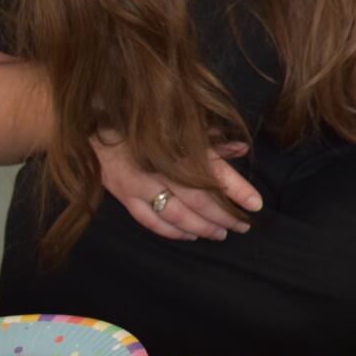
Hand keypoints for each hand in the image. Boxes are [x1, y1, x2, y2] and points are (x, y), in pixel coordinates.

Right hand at [91, 131, 262, 241]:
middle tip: (243, 226)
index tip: (256, 204)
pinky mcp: (123, 194)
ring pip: (176, 215)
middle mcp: (161, 168)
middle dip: (224, 215)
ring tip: (221, 234)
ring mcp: (140, 184)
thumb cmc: (149, 120)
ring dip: (201, 228)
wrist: (99, 119)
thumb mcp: (184, 124)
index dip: (238, 190)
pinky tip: (188, 236)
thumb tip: (242, 148)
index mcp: (181, 146)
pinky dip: (171, 232)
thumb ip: (214, 141)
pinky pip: (149, 220)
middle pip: (199, 200)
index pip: (216, 173)